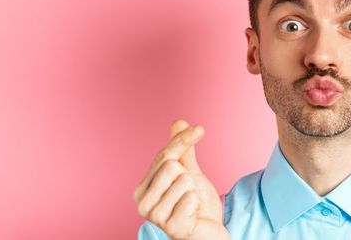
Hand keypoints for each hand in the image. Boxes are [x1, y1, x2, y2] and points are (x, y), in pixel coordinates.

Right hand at [133, 120, 228, 239]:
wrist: (207, 232)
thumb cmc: (194, 204)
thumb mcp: (189, 172)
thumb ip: (182, 150)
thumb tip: (179, 121)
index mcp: (142, 187)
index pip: (163, 155)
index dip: (183, 140)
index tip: (200, 128)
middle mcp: (142, 202)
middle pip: (171, 166)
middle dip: (188, 176)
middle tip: (188, 193)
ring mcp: (155, 216)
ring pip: (183, 180)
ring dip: (194, 191)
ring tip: (190, 205)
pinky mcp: (172, 226)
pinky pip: (191, 198)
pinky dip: (197, 203)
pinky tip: (193, 214)